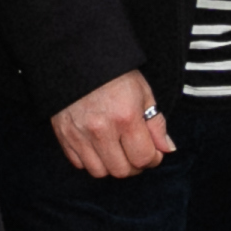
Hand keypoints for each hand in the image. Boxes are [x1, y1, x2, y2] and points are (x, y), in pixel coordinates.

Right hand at [52, 68, 172, 179]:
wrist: (79, 59)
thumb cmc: (115, 74)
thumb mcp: (143, 93)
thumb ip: (156, 124)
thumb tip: (166, 148)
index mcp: (126, 117)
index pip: (143, 157)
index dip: (153, 159)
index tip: (154, 153)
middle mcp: (102, 130)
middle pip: (122, 170)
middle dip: (134, 166)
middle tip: (136, 154)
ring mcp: (80, 135)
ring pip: (99, 172)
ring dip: (112, 166)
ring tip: (118, 152)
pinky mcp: (64, 136)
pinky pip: (79, 164)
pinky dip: (91, 160)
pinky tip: (99, 147)